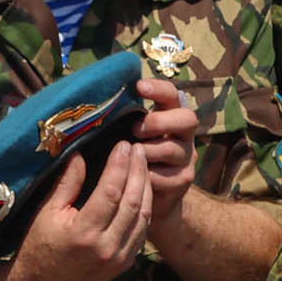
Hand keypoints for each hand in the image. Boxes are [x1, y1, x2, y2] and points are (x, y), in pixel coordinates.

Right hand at [0, 142, 151, 280]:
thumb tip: (79, 153)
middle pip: (132, 202)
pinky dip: (144, 208)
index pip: (111, 192)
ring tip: (142, 165)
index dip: (119, 165)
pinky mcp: (124, 264)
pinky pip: (142, 231)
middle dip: (137, 171)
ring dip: (145, 188)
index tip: (122, 145)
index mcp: (84, 233)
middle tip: (137, 149)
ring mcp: (118, 258)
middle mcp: (106, 247)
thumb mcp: (46, 212)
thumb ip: (66, 183)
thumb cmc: (38, 245)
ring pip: (143, 216)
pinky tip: (141, 191)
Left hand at [130, 79, 198, 239]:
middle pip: (187, 119)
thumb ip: (121, 118)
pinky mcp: (184, 179)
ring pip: (175, 149)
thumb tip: (94, 103)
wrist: (144, 194)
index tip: (139, 86)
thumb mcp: (125, 133)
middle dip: (160, 122)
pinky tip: (134, 175)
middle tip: (135, 129)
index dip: (158, 89)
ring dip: (149, 151)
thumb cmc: (129, 154)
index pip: (172, 94)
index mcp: (170, 114)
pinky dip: (149, 175)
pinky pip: (169, 176)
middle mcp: (184, 133)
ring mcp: (187, 157)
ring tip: (131, 154)